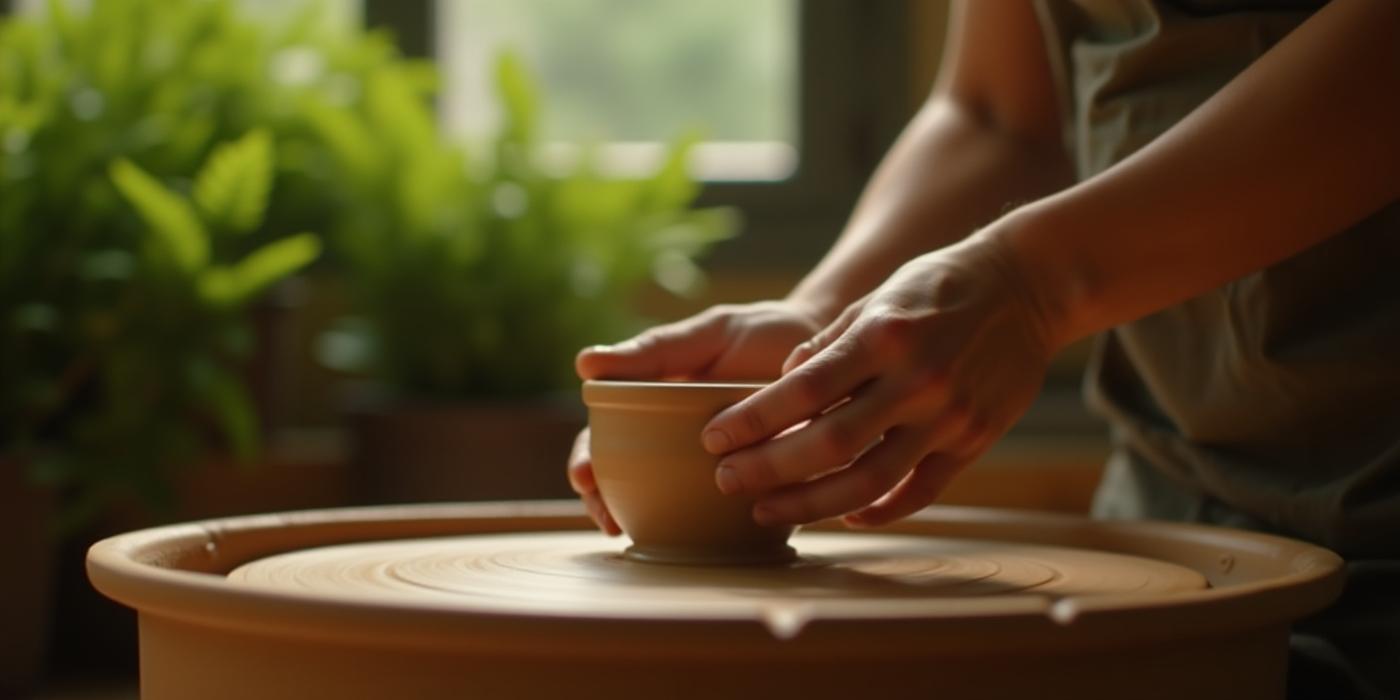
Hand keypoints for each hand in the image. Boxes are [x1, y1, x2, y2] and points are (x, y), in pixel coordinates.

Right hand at [568, 301, 827, 534]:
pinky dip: (710, 535)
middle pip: (625, 484)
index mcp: (655, 407)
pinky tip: (704, 540)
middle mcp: (678, 447)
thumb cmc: (762, 334)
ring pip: (667, 509)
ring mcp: (717, 474)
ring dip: (647, 525)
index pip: (604, 442)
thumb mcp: (709, 335)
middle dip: (607, 505)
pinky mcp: (758, 493)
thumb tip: (585, 363)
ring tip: (640, 533)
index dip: (587, 463)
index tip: (586, 477)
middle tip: (607, 519)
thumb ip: (655, 349)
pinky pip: (727, 523)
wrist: (832, 350)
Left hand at [701, 232, 1057, 527]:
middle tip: (726, 480)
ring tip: (766, 510)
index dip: (752, 421)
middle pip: (828, 444)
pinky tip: (842, 515)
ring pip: (869, 482)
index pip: (801, 391)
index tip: (714, 438)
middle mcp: (916, 380)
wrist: (1027, 285)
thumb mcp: (876, 296)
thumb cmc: (937, 285)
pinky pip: (919, 491)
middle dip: (767, 469)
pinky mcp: (974, 440)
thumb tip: (783, 383)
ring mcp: (949, 416)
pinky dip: (877, 511)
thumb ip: (828, 344)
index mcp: (883, 337)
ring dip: (809, 504)